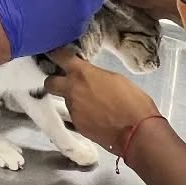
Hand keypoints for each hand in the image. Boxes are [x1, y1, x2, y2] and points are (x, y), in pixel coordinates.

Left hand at [44, 48, 160, 152]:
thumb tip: (91, 78)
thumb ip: (96, 75)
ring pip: (65, 101)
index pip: (59, 57)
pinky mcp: (77, 126)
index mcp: (82, 73)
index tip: (54, 52)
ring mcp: (73, 110)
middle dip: (54, 81)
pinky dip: (82, 115)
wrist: (136, 132)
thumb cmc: (133, 102)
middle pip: (49, 82)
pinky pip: (74, 116)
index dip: (55, 53)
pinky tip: (96, 116)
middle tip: (66, 82)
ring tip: (93, 103)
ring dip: (74, 100)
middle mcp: (72, 91)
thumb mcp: (115, 79)